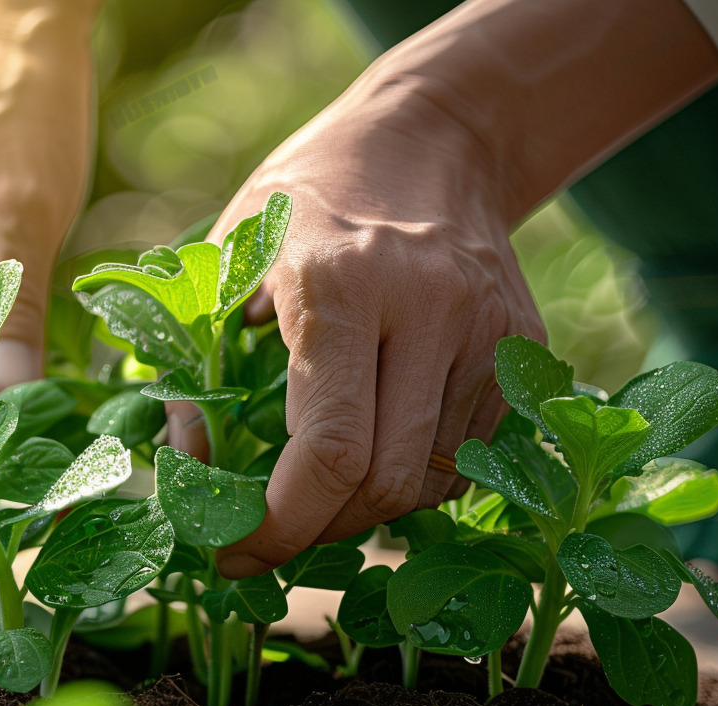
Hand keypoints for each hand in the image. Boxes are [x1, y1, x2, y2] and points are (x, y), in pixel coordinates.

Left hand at [209, 77, 545, 577]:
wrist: (429, 141)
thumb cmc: (304, 206)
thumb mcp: (224, 262)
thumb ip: (197, 374)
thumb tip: (194, 478)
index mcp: (341, 285)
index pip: (327, 450)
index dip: (280, 526)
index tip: (235, 553)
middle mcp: (429, 307)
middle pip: (385, 482)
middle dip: (319, 531)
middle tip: (273, 534)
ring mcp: (488, 329)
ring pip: (433, 481)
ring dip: (367, 510)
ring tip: (321, 487)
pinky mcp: (524, 344)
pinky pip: (470, 456)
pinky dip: (416, 477)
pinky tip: (378, 447)